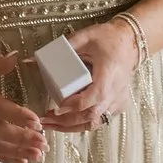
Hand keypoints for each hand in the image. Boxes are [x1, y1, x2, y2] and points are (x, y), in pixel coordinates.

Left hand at [41, 18, 138, 132]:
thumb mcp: (86, 35)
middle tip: (46, 120)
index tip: (56, 109)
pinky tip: (68, 121)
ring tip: (53, 125)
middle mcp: (116, 90)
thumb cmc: (109, 38)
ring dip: (73, 127)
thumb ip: (63, 46)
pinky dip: (84, 123)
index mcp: (109, 73)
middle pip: (92, 115)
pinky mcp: (119, 104)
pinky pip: (100, 119)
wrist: (130, 42)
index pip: (93, 97)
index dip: (74, 106)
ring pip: (96, 122)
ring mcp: (119, 99)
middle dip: (66, 122)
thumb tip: (32, 58)